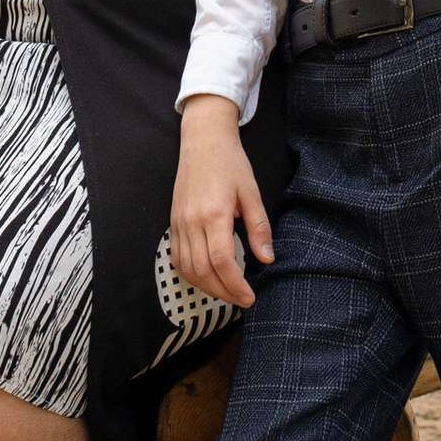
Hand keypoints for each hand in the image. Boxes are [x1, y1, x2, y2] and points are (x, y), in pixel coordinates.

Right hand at [170, 98, 272, 312]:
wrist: (203, 141)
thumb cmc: (230, 163)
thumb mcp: (252, 192)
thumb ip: (259, 228)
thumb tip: (267, 258)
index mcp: (213, 213)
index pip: (221, 260)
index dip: (235, 285)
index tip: (250, 297)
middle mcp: (191, 221)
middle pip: (203, 271)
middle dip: (223, 292)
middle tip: (242, 300)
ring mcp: (179, 223)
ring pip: (187, 269)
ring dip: (207, 287)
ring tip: (227, 293)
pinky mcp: (173, 223)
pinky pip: (177, 258)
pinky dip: (191, 275)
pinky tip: (206, 278)